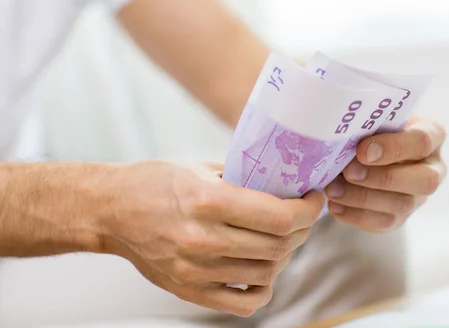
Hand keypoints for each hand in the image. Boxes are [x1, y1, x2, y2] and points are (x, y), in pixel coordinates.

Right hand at [99, 161, 323, 316]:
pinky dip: (263, 288)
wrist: (112, 211)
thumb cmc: (156, 182)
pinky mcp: (189, 291)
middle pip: (279, 245)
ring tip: (284, 238)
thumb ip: (244, 181)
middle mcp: (203, 238)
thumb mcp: (201, 169)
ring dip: (286, 255)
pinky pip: (244, 302)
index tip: (313, 199)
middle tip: (304, 216)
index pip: (280, 217)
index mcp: (208, 200)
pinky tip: (263, 269)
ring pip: (267, 272)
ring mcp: (196, 270)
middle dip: (303, 229)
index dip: (308, 210)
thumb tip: (285, 188)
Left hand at [325, 116, 445, 231]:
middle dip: (383, 178)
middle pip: (424, 180)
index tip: (362, 150)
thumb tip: (342, 136)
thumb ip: (369, 125)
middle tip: (348, 172)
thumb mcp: (377, 119)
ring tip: (333, 189)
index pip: (423, 141)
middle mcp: (434, 168)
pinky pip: (384, 223)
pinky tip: (335, 205)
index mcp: (433, 134)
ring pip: (402, 204)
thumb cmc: (374, 128)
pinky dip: (356, 215)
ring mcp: (420, 196)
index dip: (393, 147)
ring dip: (363, 198)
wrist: (371, 150)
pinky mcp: (402, 217)